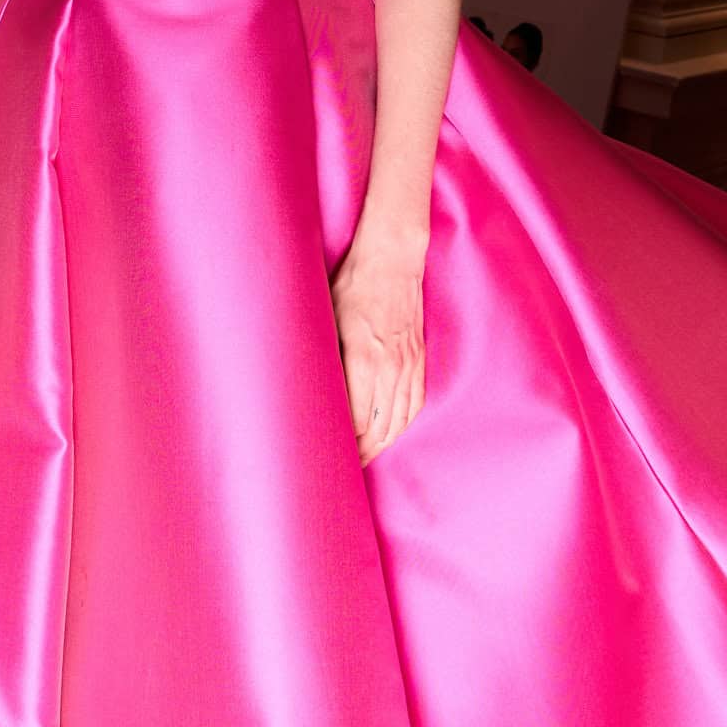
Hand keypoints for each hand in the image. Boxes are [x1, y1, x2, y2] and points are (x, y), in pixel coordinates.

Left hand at [331, 231, 427, 465]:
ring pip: (399, 420)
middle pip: (378, 428)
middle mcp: (391, 367)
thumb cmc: (352, 284)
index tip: (326, 455)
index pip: (355, 421)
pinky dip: (401, 424)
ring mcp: (409, 364)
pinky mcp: (418, 358)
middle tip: (342, 468)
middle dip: (360, 453)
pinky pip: (414, 403)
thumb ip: (322, 357)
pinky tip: (390, 432)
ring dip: (381, 443)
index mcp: (364, 359)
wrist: (392, 258)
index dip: (342, 444)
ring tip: (364, 457)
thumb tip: (307, 389)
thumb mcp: (325, 317)